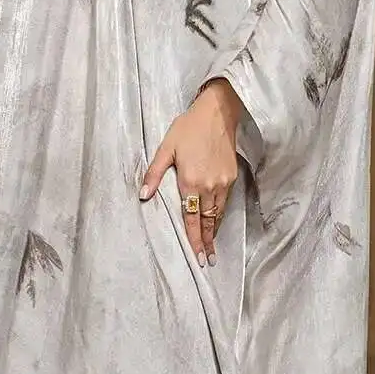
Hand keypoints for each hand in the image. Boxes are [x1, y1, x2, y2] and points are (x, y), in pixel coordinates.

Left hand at [140, 79, 242, 263]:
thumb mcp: (166, 149)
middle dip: (207, 242)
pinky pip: (225, 202)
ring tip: (212, 248)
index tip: (197, 257)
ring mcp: (223, 182)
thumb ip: (154, 174)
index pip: (191, 218)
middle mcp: (209, 186)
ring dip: (214, 231)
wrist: (217, 113)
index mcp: (190, 182)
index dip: (194, 239)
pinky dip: (220, 215)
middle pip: (207, 221)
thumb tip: (142, 195)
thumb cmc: (188, 128)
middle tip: (208, 261)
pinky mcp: (232, 176)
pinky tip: (216, 222)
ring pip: (217, 214)